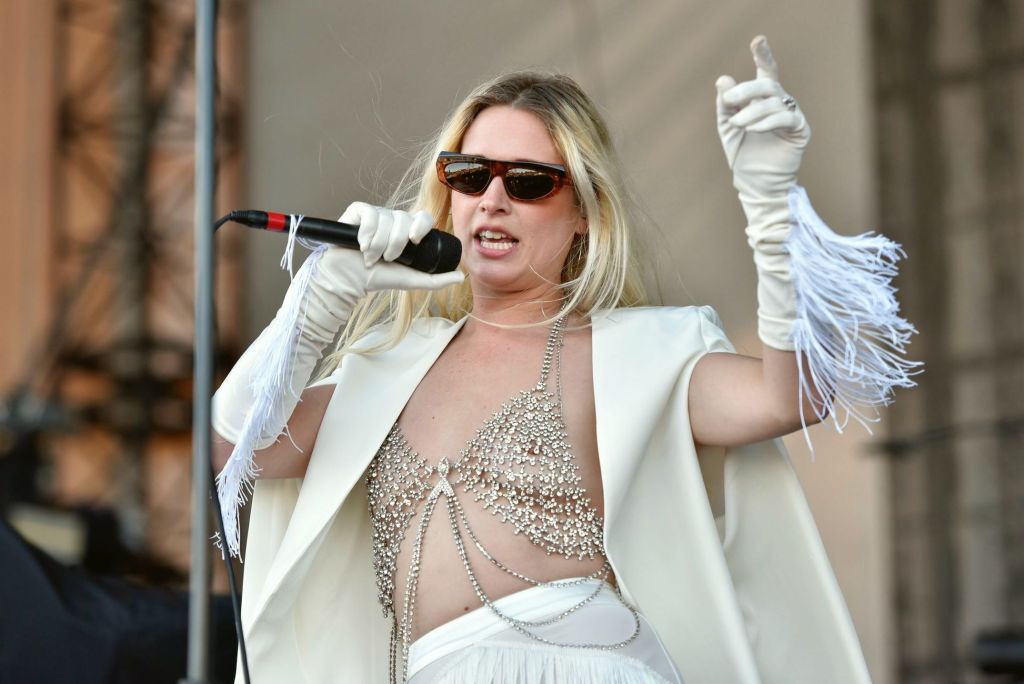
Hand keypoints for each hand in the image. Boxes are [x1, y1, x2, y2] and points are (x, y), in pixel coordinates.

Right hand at [332, 202, 463, 292]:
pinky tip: (362, 245)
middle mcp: (393, 219)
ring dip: (379, 243)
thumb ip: (436, 280)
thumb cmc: (380, 278)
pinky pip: (369, 214)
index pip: (423, 218)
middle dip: (396, 242)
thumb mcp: (412, 280)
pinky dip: (366, 232)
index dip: (421, 225)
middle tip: (388, 259)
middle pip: (404, 219)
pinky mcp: (358, 212)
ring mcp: (376, 214)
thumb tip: (461, 276)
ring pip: (385, 218)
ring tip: (372, 257)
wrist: (351, 279)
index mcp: (408, 230)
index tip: (416, 240)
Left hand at [715, 36, 809, 201]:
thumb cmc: (743, 154)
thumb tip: (722, 79)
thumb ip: (726, 104)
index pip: (766, 70)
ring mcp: (792, 114)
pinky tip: (753, 129)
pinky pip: (786, 117)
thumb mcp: (728, 126)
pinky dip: (767, 121)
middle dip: (746, 90)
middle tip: (729, 100)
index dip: (763, 54)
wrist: (755, 183)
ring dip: (751, 111)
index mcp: (763, 98)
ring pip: (773, 101)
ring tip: (737, 124)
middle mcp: (780, 102)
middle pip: (767, 84)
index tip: (757, 40)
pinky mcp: (800, 130)